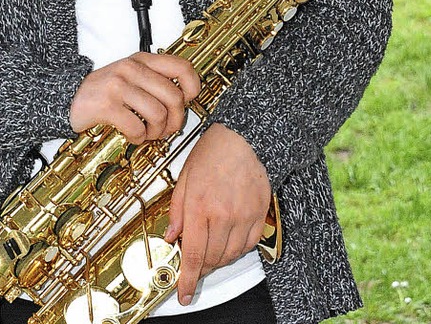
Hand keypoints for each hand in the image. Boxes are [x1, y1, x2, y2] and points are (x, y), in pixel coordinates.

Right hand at [70, 53, 199, 143]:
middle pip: (174, 97)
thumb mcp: (130, 75)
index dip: (192, 88)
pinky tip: (133, 135)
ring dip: (156, 132)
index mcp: (142, 60)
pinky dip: (139, 137)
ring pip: (158, 114)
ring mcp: (118, 85)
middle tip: (166, 128)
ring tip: (148, 133)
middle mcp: (131, 69)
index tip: (187, 101)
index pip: (182, 67)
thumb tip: (185, 98)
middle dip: (175, 120)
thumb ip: (155, 80)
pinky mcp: (107, 105)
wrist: (68, 97)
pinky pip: (137, 127)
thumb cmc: (103, 90)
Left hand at [165, 124, 270, 305]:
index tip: (184, 293)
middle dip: (200, 268)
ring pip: (230, 255)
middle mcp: (222, 215)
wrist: (243, 137)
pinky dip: (236, 249)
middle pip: (211, 259)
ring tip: (209, 249)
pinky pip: (247, 245)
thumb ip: (176, 210)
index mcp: (199, 206)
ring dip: (217, 259)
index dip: (187, 280)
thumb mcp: (184, 177)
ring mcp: (243, 216)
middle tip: (193, 265)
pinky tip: (228, 240)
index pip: (192, 255)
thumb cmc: (213, 151)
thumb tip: (171, 235)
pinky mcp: (258, 215)